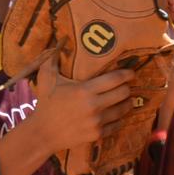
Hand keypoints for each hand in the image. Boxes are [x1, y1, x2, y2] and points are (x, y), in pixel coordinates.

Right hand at [15, 66, 141, 161]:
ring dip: (126, 103)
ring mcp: (97, 122)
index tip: (131, 72)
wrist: (42, 133)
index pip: (115, 79)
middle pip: (123, 93)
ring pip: (123, 109)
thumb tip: (59, 40)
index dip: (127, 74)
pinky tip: (117, 114)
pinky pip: (117, 125)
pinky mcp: (97, 134)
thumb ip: (52, 58)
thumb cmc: (45, 103)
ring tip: (125, 98)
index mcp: (84, 90)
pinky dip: (119, 119)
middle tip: (126, 85)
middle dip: (127, 87)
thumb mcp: (46, 78)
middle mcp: (94, 106)